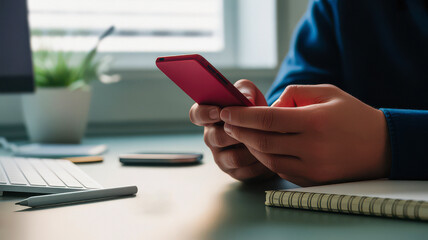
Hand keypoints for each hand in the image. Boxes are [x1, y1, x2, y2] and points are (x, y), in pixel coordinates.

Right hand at [189, 79, 274, 180]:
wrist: (271, 133)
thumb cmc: (254, 110)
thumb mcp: (251, 94)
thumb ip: (246, 90)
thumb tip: (246, 99)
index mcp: (210, 116)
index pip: (196, 114)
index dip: (204, 113)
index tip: (219, 111)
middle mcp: (211, 137)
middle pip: (215, 138)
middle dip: (235, 132)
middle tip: (251, 127)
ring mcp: (221, 156)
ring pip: (233, 157)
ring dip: (252, 148)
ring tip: (267, 140)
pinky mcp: (234, 172)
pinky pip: (246, 170)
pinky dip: (260, 162)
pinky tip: (270, 153)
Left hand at [220, 84, 390, 185]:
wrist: (382, 147)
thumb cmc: (352, 115)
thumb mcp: (326, 92)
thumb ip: (294, 93)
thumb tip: (268, 107)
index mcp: (314, 122)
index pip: (267, 119)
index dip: (242, 116)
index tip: (226, 112)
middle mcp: (312, 147)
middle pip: (262, 141)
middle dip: (240, 131)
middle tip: (227, 123)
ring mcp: (311, 168)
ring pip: (268, 158)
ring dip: (250, 146)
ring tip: (241, 134)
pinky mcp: (311, 180)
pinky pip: (280, 169)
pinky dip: (266, 158)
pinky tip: (260, 147)